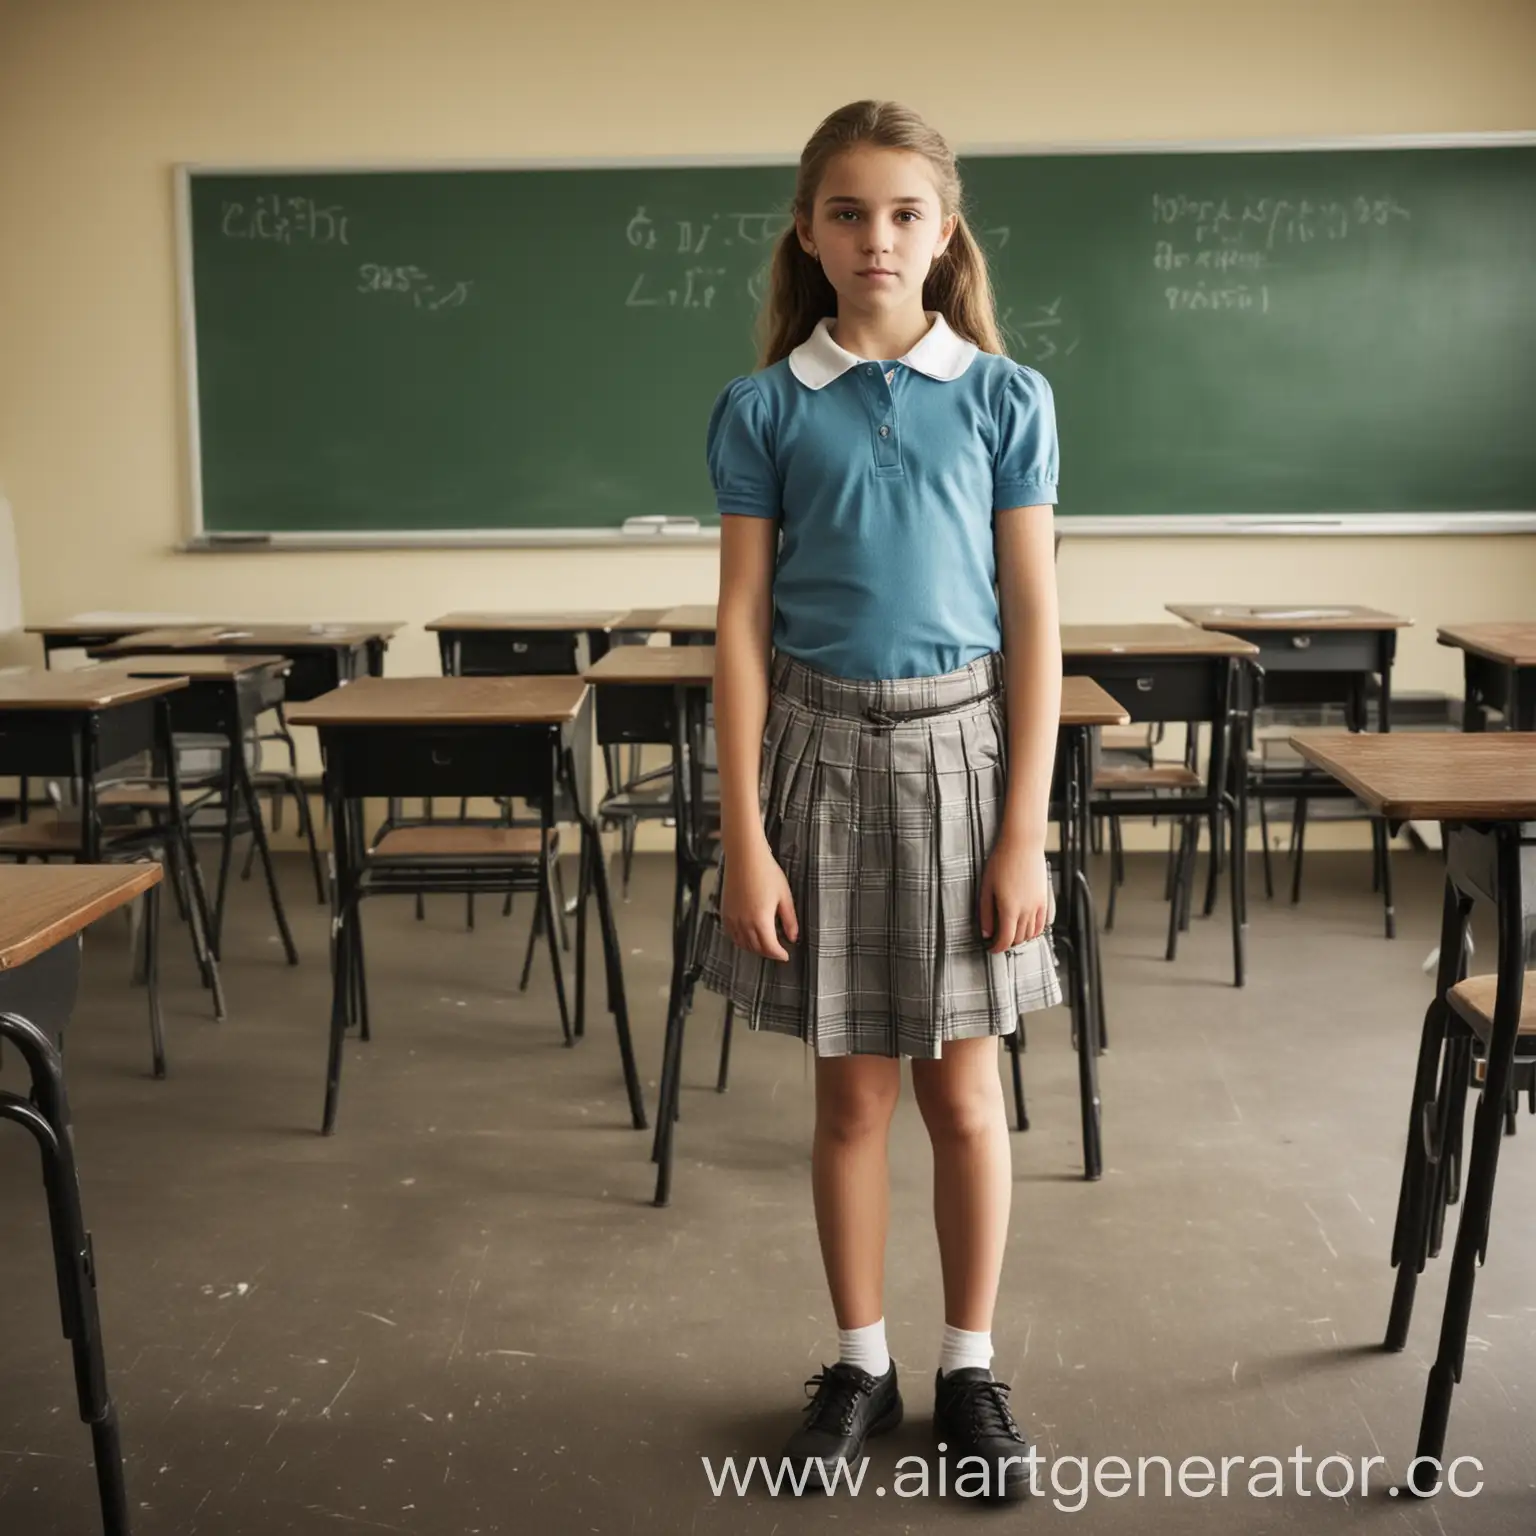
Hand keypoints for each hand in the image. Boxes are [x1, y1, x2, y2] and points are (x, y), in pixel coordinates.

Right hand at [722, 840, 798, 961]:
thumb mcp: (785, 896)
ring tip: (764, 945)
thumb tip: (793, 936)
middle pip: (756, 948)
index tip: (785, 955)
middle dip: (768, 952)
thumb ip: (789, 920)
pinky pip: (731, 934)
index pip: (770, 948)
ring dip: (754, 948)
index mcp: (761, 920)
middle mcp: (744, 922)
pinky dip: (739, 940)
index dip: (779, 955)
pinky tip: (746, 936)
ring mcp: (732, 918)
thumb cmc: (765, 871)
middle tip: (777, 951)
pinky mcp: (725, 911)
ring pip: (742, 943)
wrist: (745, 856)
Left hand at [979, 831, 1049, 954]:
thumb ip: (986, 912)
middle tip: (997, 941)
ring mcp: (1038, 905)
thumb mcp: (986, 887)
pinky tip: (1027, 929)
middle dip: (1007, 943)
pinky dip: (1035, 931)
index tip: (991, 948)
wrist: (1023, 844)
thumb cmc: (1001, 861)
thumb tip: (986, 932)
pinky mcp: (1044, 899)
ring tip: (1011, 935)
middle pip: (1019, 938)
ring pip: (1031, 933)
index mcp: (1009, 909)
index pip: (1006, 939)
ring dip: (1021, 938)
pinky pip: (1042, 923)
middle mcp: (1026, 910)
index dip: (997, 948)